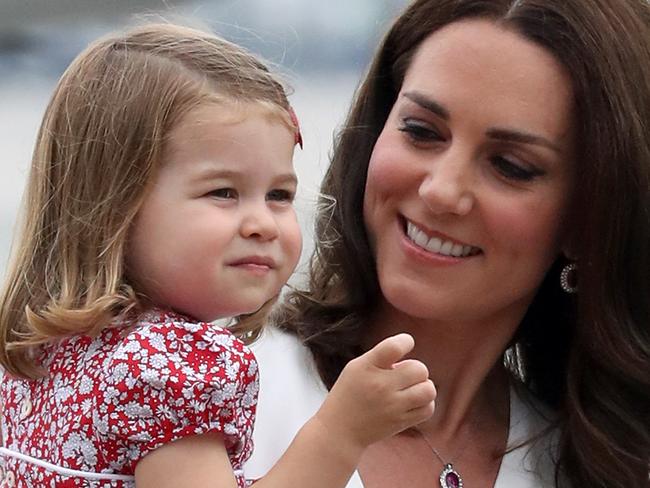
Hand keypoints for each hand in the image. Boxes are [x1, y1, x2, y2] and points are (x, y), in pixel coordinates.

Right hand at [314, 333, 435, 456]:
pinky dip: (425, 403)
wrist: (340, 431)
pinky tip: (412, 401)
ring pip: (428, 390)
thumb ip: (381, 356)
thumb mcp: (356, 367)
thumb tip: (410, 357)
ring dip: (424, 386)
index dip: (406, 341)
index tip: (405, 344)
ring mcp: (392, 406)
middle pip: (419, 369)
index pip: (394, 347)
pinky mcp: (400, 422)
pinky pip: (428, 409)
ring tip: (411, 388)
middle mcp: (381, 386)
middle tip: (402, 375)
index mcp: (367, 367)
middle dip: (415, 368)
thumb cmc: (349, 393)